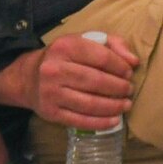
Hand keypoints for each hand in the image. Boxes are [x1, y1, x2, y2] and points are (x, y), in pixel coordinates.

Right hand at [0, 33, 138, 130]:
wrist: (29, 77)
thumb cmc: (64, 58)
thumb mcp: (84, 41)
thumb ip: (112, 44)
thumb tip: (133, 61)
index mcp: (65, 46)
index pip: (101, 57)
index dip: (120, 67)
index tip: (129, 73)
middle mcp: (54, 69)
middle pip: (96, 81)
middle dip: (119, 87)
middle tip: (129, 90)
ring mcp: (51, 92)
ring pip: (90, 103)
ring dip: (113, 106)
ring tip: (126, 105)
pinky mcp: (50, 112)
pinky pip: (81, 120)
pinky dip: (101, 122)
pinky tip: (114, 120)